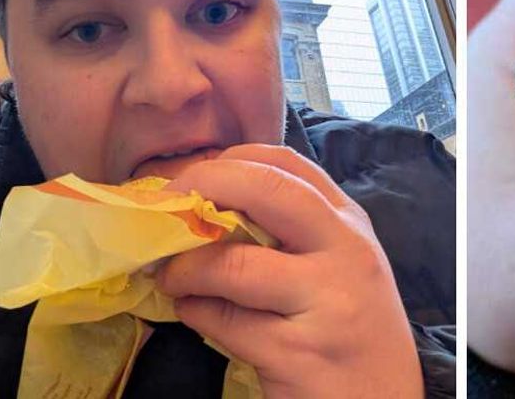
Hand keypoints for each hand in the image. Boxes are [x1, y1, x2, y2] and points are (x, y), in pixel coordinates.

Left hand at [156, 144, 422, 398]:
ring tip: (171, 277)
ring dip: (183, 268)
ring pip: (231, 264)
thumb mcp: (339, 268)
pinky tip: (193, 312)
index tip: (191, 179)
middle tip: (162, 210)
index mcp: (351, 224)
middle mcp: (345, 252)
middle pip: (264, 189)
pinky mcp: (297, 353)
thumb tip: (208, 204)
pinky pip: (223, 321)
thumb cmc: (353, 331)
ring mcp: (325, 302)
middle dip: (200, 188)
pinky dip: (193, 312)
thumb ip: (294, 232)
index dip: (228, 160)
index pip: (287, 162)